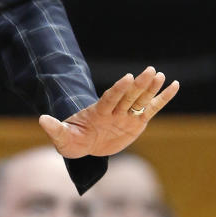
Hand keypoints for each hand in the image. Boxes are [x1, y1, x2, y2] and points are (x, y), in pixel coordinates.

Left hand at [38, 67, 178, 158]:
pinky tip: (174, 86)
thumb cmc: (72, 141)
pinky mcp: (136, 122)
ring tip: (160, 76)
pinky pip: (151, 109)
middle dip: (138, 85)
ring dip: (151, 88)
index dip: (118, 89)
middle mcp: (114, 110)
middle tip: (150, 70)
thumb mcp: (61, 138)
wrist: (84, 146)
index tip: (127, 78)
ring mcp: (126, 115)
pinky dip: (162, 99)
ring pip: (140, 100)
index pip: (110, 98)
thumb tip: (41, 119)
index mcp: (98, 112)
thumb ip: (55, 128)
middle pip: (128, 96)